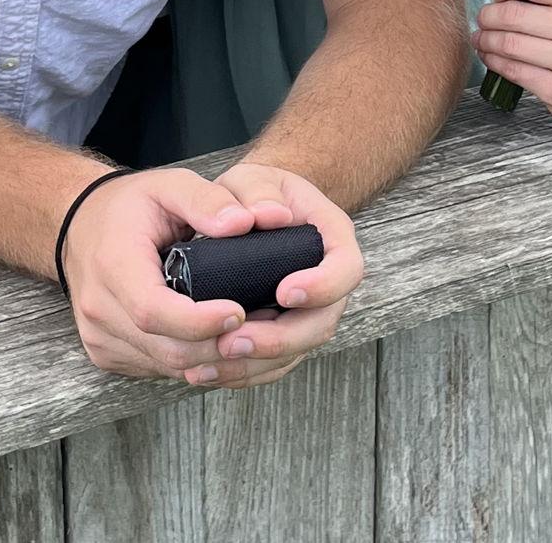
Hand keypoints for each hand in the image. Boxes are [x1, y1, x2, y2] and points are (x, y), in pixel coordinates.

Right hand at [60, 168, 258, 382]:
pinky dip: (191, 360)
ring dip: (210, 358)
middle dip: (217, 344)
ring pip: (165, 366)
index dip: (199, 321)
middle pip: (165, 348)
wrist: (80, 225)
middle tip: (261, 326)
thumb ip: (206, 199)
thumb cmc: (128, 205)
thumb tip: (244, 223)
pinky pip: (156, 368)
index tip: (239, 312)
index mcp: (112, 265)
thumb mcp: (167, 184)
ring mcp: (99, 336)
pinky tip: (216, 341)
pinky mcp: (106, 352)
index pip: (153, 311)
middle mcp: (99, 308)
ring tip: (249, 334)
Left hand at [193, 161, 363, 389]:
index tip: (284, 290)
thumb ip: (257, 191)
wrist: (251, 211)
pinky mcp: (283, 334)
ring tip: (210, 362)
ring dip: (254, 364)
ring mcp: (307, 313)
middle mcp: (327, 281)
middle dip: (279, 339)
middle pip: (321, 323)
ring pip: (295, 352)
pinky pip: (271, 364)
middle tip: (234, 341)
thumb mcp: (253, 178)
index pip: (345, 268)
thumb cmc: (255, 193)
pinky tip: (206, 371)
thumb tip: (264, 216)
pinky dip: (241, 372)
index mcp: (331, 237)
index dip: (322, 286)